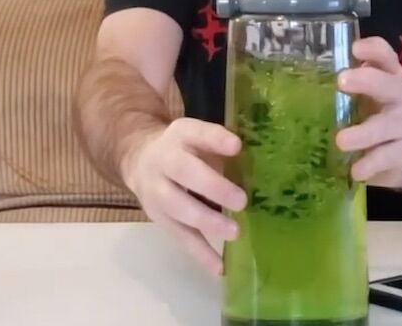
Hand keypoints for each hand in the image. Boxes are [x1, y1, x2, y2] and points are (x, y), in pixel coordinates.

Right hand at [120, 119, 247, 275]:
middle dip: (213, 188)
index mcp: (180, 135)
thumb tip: (262, 164)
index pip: (197, 133)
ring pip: (179, 208)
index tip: (237, 147)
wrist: (139, 159)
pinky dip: (200, 254)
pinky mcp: (159, 218)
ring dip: (207, 222)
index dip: (216, 140)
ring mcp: (157, 192)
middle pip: (185, 173)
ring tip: (234, 233)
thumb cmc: (185, 149)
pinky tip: (219, 267)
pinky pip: (180, 237)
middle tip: (241, 201)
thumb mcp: (200, 136)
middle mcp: (164, 162)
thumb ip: (223, 147)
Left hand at [335, 37, 401, 187]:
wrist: (401, 149)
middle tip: (341, 82)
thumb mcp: (360, 97)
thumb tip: (294, 83)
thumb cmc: (371, 115)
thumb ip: (342, 88)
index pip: (386, 56)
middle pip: (391, 85)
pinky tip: (355, 171)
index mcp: (390, 76)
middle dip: (368, 81)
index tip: (354, 48)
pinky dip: (371, 163)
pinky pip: (390, 156)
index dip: (373, 49)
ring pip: (389, 125)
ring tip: (341, 141)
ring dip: (365, 133)